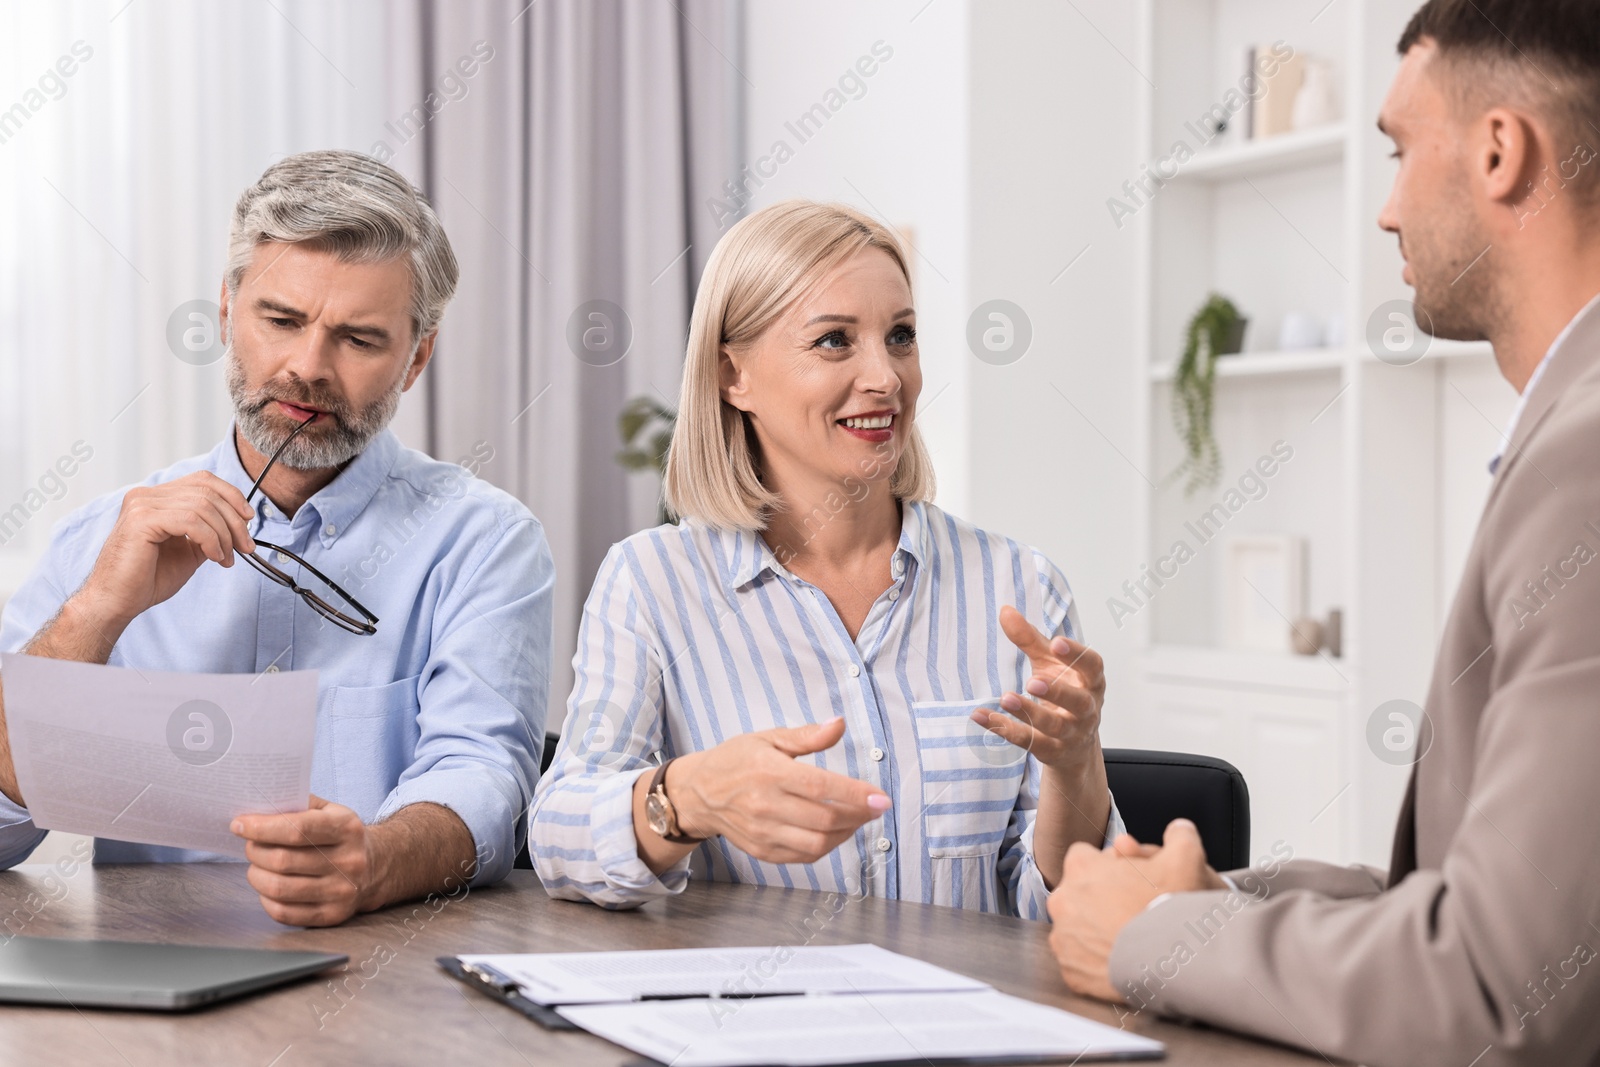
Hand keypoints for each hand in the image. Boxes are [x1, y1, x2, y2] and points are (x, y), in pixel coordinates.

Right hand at [77, 472, 255, 628]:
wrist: (117, 602)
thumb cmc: (148, 579)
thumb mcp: (189, 550)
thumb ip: (209, 531)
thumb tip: (239, 524)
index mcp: (156, 497)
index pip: (203, 480)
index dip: (232, 496)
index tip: (248, 520)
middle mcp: (146, 495)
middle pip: (207, 492)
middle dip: (235, 521)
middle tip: (246, 547)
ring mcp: (141, 504)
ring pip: (203, 506)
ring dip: (225, 534)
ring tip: (226, 557)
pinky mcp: (141, 520)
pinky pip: (190, 521)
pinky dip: (210, 539)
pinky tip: (213, 556)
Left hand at [233, 795, 372, 926]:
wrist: (376, 867)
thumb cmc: (342, 836)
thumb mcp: (331, 811)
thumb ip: (299, 806)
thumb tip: (257, 809)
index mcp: (346, 829)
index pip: (296, 829)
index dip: (262, 828)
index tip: (239, 825)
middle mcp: (348, 861)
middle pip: (283, 860)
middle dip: (255, 851)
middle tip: (250, 845)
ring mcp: (341, 892)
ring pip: (279, 888)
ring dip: (256, 875)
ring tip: (257, 866)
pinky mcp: (332, 915)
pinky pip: (284, 913)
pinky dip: (266, 899)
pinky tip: (268, 888)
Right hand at [671, 717, 891, 864]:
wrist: (697, 793)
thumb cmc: (734, 761)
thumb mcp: (768, 738)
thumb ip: (807, 736)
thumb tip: (839, 724)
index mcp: (769, 773)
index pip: (821, 788)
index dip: (856, 795)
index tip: (881, 798)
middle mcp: (765, 806)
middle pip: (825, 818)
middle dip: (859, 815)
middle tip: (874, 807)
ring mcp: (763, 832)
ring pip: (818, 843)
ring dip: (846, 833)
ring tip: (857, 818)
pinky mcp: (762, 850)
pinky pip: (803, 856)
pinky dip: (826, 847)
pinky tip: (835, 832)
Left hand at [975, 606, 1105, 776]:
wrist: (1075, 745)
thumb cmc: (1064, 691)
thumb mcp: (1049, 663)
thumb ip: (1029, 639)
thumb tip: (1005, 610)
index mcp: (1091, 682)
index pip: (1092, 667)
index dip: (1077, 655)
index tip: (1057, 642)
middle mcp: (1086, 709)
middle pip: (1078, 702)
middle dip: (1057, 692)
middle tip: (1033, 681)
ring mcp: (1071, 733)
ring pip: (1054, 726)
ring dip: (1030, 713)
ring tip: (1007, 697)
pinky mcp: (1051, 750)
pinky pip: (1028, 741)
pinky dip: (1004, 729)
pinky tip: (982, 716)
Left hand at [1046, 819, 1225, 1001]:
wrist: (1176, 965)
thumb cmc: (1176, 908)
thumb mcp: (1187, 858)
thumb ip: (1180, 836)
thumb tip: (1179, 829)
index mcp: (1081, 867)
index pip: (1083, 857)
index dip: (1106, 867)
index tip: (1126, 880)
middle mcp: (1063, 901)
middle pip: (1077, 894)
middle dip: (1097, 899)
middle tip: (1129, 910)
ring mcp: (1063, 939)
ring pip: (1075, 929)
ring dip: (1094, 931)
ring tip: (1127, 937)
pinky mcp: (1070, 972)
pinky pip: (1079, 963)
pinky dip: (1095, 963)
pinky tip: (1121, 960)